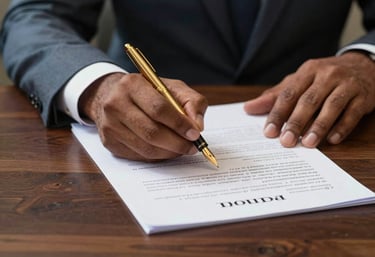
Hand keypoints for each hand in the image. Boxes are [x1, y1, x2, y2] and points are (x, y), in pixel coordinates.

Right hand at [79, 73, 207, 160]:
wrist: (112, 96)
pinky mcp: (110, 142)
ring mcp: (110, 125)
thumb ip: (192, 101)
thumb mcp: (172, 87)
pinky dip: (158, 156)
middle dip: (177, 143)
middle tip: (192, 146)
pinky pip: (139, 156)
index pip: (158, 108)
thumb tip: (197, 125)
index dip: (179, 124)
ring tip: (182, 149)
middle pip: (152, 132)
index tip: (195, 133)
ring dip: (170, 152)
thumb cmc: (147, 91)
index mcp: (131, 84)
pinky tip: (167, 150)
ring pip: (146, 148)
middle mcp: (116, 104)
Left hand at [243, 52, 374, 147]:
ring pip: (332, 106)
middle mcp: (327, 75)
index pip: (289, 94)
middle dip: (296, 122)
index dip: (278, 113)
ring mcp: (347, 85)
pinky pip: (352, 113)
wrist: (363, 66)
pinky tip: (332, 140)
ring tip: (307, 143)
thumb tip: (248, 108)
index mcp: (308, 71)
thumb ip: (275, 95)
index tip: (269, 132)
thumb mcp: (299, 81)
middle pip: (309, 100)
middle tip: (286, 141)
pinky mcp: (363, 96)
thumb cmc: (323, 78)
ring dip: (319, 126)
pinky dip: (342, 127)